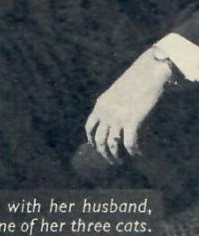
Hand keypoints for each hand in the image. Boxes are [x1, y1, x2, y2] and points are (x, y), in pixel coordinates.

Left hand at [85, 48, 171, 163]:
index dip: (92, 140)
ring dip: (116, 156)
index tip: (97, 148)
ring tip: (122, 161)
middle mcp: (106, 113)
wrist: (146, 74)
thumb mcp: (115, 93)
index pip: (89, 127)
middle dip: (104, 154)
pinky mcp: (132, 121)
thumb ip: (111, 107)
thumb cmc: (134, 82)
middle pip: (99, 140)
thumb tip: (114, 122)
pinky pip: (129, 143)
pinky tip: (138, 153)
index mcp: (100, 105)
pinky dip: (133, 151)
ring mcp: (118, 118)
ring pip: (112, 145)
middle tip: (112, 161)